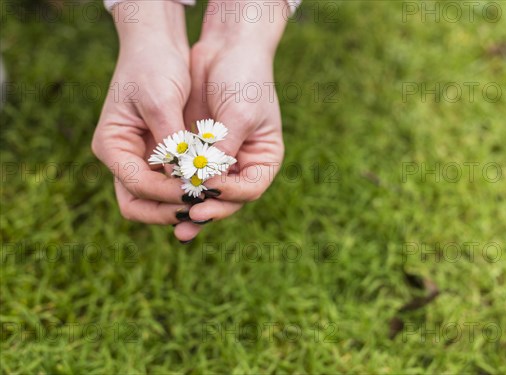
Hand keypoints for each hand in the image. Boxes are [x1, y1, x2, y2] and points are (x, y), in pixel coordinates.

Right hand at [92, 1, 191, 224]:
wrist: (158, 45)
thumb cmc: (155, 66)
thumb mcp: (162, 102)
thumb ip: (172, 141)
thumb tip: (187, 177)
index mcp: (111, 145)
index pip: (138, 185)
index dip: (168, 192)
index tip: (198, 190)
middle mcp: (122, 157)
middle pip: (138, 203)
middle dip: (168, 209)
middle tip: (201, 208)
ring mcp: (139, 158)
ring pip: (154, 199)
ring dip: (179, 204)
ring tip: (209, 201)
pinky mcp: (158, 156)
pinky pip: (169, 184)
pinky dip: (186, 189)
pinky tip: (209, 188)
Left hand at [175, 1, 288, 240]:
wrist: (227, 49)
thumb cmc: (244, 79)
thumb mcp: (238, 115)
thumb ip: (222, 150)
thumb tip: (203, 182)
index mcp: (264, 159)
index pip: (250, 188)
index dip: (230, 195)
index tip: (208, 190)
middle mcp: (243, 164)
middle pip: (228, 198)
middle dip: (208, 209)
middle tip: (189, 217)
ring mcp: (219, 159)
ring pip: (206, 192)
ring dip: (191, 206)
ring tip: (177, 224)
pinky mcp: (198, 151)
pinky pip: (187, 176)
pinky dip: (178, 186)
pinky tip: (164, 197)